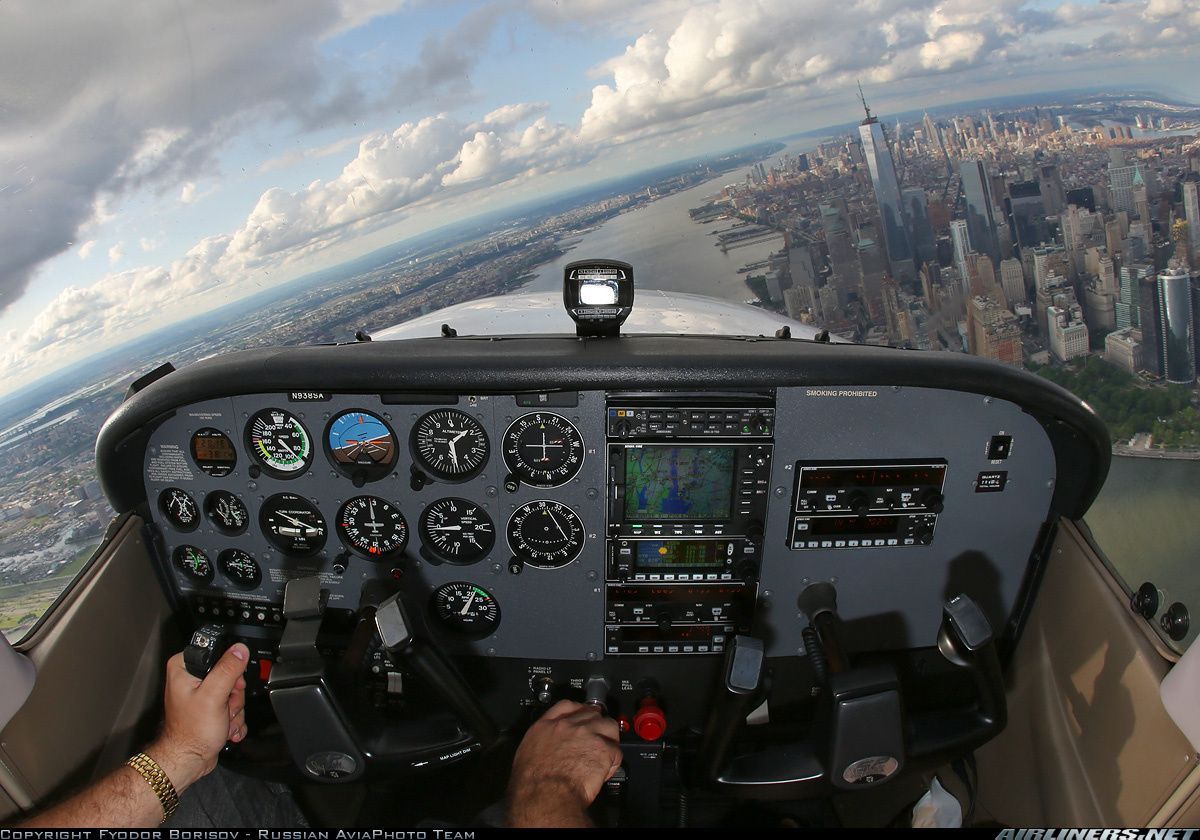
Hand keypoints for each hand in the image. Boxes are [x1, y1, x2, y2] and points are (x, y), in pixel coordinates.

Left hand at [147, 644, 248, 792]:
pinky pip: (233, 705)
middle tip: (224, 706)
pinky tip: (225, 728)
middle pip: (230, 674)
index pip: (217, 652)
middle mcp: (192, 678)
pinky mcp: (211, 707)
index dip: (229, 668)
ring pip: (234, 692)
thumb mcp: (213, 695)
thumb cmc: (191, 733)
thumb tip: (240, 649)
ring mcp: (203, 694)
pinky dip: (233, 718)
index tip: (228, 685)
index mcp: (184, 667)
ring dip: (235, 710)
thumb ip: (228, 669)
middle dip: (234, 695)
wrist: (189, 760)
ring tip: (223, 721)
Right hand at [507, 700, 622, 826]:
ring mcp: (587, 734)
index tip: (583, 715)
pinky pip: (616, 751)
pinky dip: (613, 762)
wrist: (545, 795)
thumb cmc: (532, 783)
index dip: (578, 710)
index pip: (566, 706)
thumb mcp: (526, 755)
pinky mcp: (603, 748)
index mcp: (546, 726)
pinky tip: (604, 772)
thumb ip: (541, 744)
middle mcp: (568, 725)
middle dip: (596, 725)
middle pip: (592, 713)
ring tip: (605, 754)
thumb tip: (548, 750)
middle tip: (597, 741)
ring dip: (609, 740)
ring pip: (609, 727)